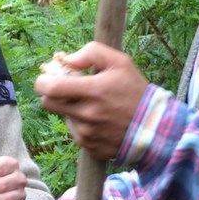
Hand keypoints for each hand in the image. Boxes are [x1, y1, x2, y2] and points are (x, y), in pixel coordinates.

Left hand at [34, 42, 149, 159]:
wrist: (156, 128)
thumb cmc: (136, 91)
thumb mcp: (120, 62)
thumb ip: (92, 53)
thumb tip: (67, 59)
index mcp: (93, 91)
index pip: (49, 88)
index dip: (42, 82)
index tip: (47, 78)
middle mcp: (87, 115)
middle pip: (47, 104)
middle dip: (51, 94)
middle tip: (64, 89)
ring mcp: (87, 133)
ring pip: (63, 117)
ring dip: (71, 109)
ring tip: (93, 105)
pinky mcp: (89, 146)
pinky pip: (75, 132)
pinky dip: (81, 124)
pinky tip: (99, 120)